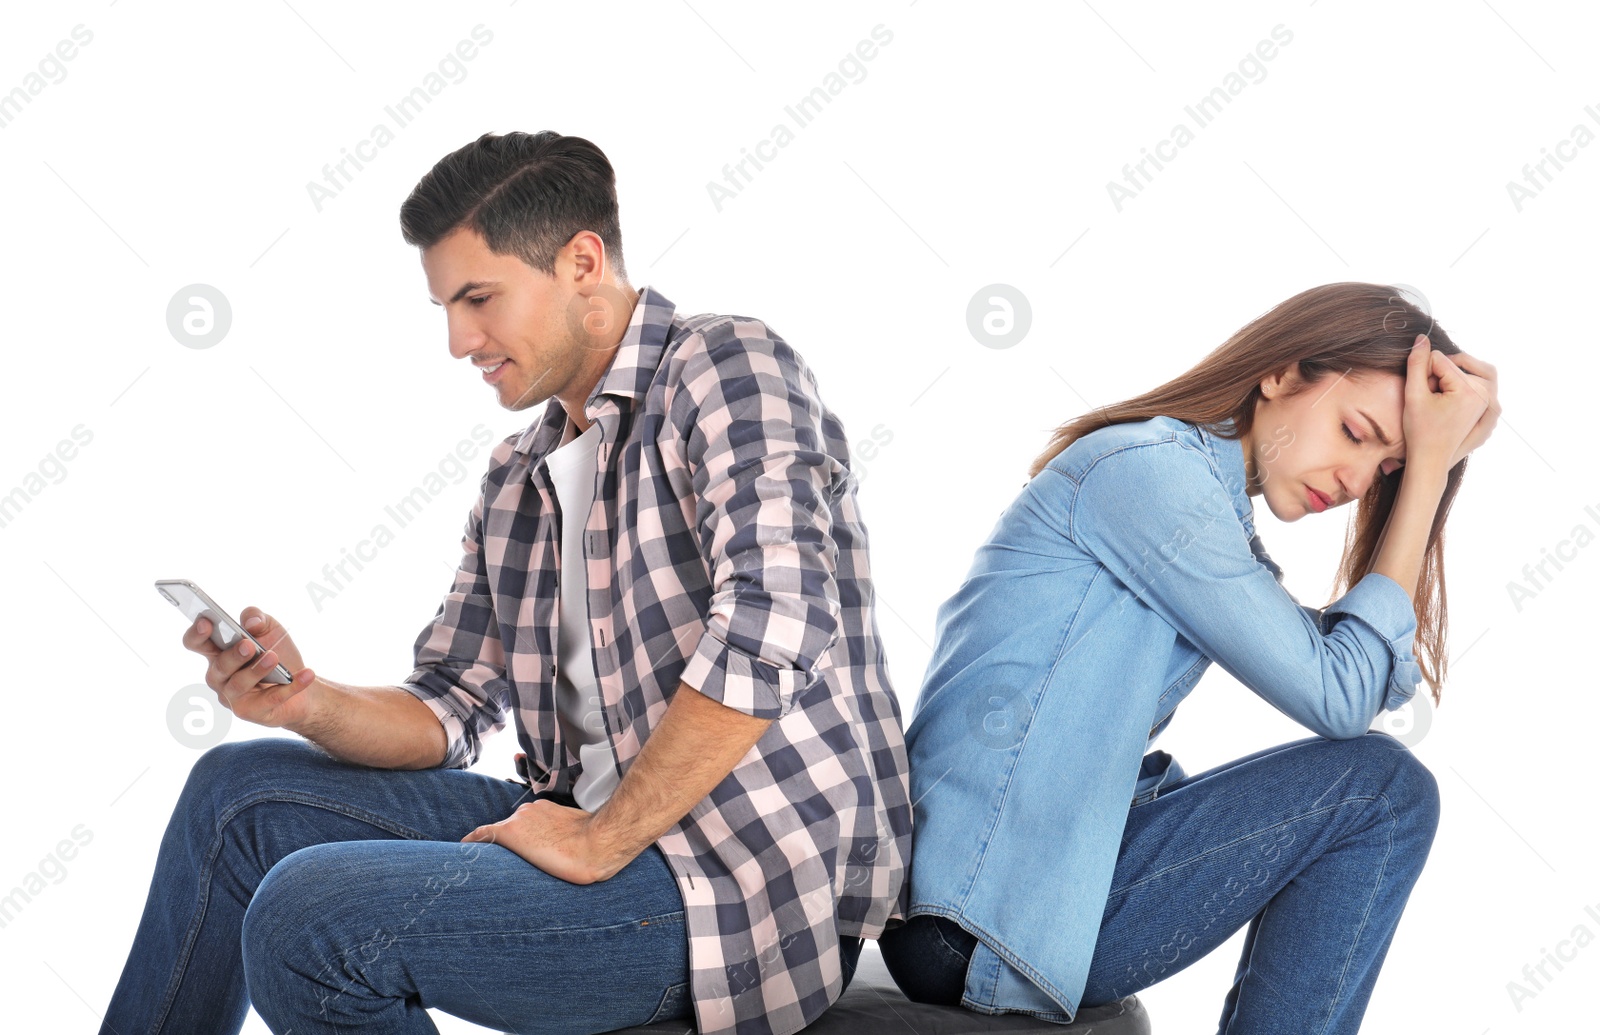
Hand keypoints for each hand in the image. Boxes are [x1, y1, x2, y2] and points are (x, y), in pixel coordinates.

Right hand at [184, 606, 316, 728]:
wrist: (302, 683)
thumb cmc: (277, 652)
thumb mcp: (270, 629)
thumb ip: (257, 618)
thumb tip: (251, 622)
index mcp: (217, 653)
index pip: (196, 643)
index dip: (196, 634)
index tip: (206, 622)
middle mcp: (219, 677)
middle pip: (219, 666)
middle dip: (233, 655)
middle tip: (249, 644)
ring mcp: (233, 697)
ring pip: (239, 685)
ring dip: (257, 670)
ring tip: (274, 657)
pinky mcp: (253, 712)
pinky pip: (271, 699)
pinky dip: (291, 686)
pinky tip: (307, 674)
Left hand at [461, 799, 617, 883]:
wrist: (598, 844)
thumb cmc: (595, 844)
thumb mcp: (578, 836)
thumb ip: (564, 838)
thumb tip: (564, 851)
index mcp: (544, 811)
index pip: (521, 824)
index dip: (514, 838)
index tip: (508, 850)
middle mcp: (528, 811)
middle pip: (507, 830)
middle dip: (503, 845)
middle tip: (498, 865)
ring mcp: (519, 821)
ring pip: (496, 835)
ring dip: (491, 849)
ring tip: (482, 866)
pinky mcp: (511, 833)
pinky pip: (482, 835)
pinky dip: (472, 841)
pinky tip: (462, 847)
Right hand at [1401, 335, 1493, 470]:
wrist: (1431, 459)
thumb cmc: (1420, 430)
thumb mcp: (1413, 394)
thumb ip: (1417, 363)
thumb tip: (1421, 338)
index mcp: (1469, 391)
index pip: (1440, 360)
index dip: (1424, 373)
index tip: (1422, 395)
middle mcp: (1486, 394)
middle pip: (1461, 362)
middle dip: (1442, 371)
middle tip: (1431, 392)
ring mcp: (1492, 401)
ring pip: (1477, 369)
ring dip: (1457, 373)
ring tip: (1441, 389)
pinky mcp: (1492, 407)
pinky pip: (1484, 382)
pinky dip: (1469, 382)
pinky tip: (1453, 394)